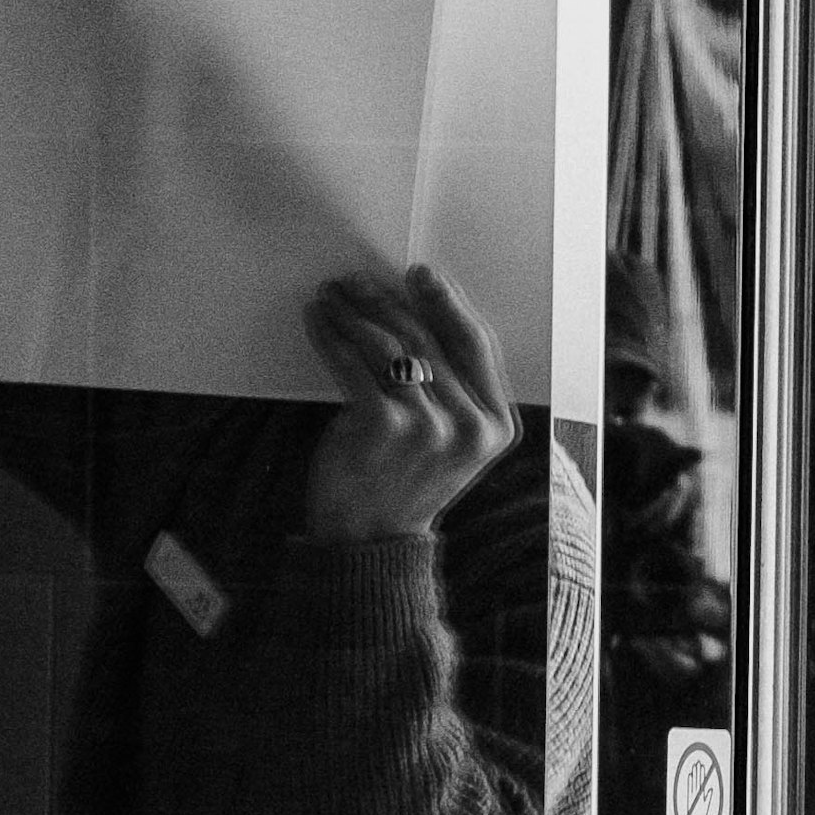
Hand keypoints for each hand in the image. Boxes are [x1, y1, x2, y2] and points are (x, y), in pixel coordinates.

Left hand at [303, 261, 514, 540]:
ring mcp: (428, 427)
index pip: (476, 345)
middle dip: (388, 301)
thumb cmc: (401, 483)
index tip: (419, 273)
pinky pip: (353, 365)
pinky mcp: (383, 426)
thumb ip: (453, 394)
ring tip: (330, 296)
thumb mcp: (449, 444)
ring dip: (354, 313)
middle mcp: (469, 425)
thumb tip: (418, 315)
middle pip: (428, 340)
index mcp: (497, 425)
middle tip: (355, 280)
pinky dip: (331, 337)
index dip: (447, 303)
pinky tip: (318, 322)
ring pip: (389, 347)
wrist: (368, 541)